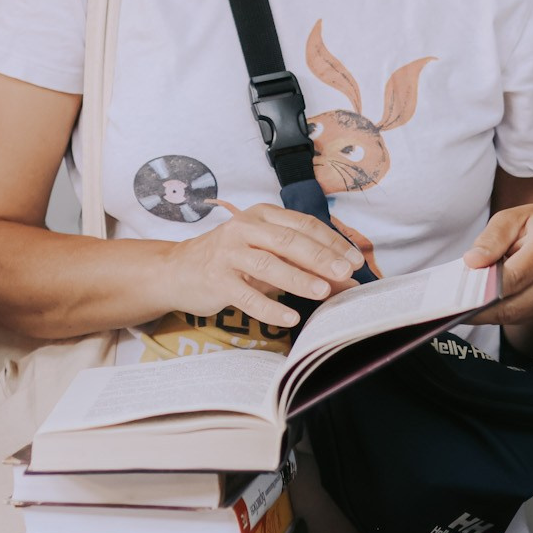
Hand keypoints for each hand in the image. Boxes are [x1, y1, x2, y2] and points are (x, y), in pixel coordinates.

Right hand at [164, 201, 364, 328]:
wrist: (177, 270)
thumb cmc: (230, 260)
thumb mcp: (266, 254)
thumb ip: (302, 262)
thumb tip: (346, 279)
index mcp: (261, 215)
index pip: (303, 225)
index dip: (331, 241)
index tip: (355, 259)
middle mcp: (244, 228)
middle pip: (289, 241)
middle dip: (321, 257)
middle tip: (346, 272)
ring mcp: (228, 253)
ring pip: (269, 264)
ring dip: (298, 279)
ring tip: (323, 291)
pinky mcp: (216, 279)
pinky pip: (247, 295)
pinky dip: (270, 307)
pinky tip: (290, 317)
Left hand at [464, 204, 532, 324]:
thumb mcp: (513, 217)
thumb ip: (492, 238)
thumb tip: (472, 262)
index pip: (514, 276)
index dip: (485, 287)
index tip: (460, 292)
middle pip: (513, 303)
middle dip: (481, 307)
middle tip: (453, 306)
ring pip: (514, 315)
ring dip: (486, 313)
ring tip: (463, 305)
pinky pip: (519, 317)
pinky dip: (498, 314)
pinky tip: (481, 306)